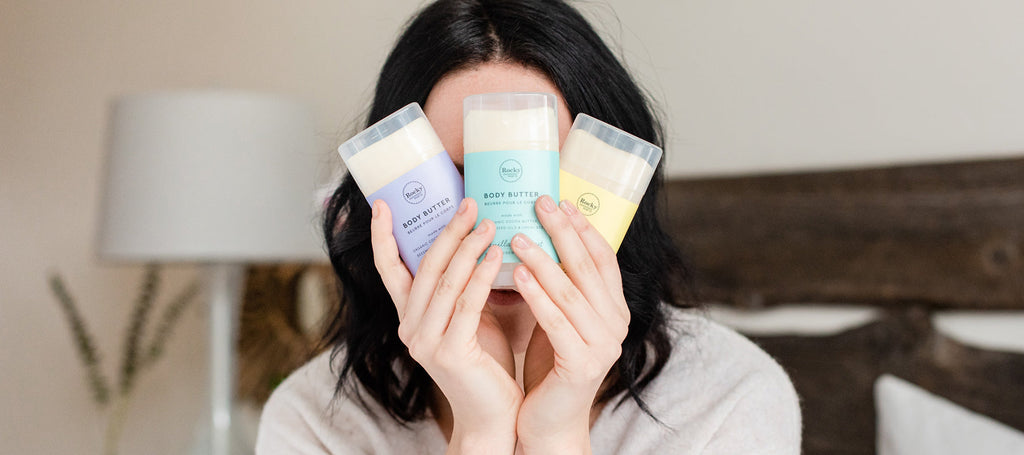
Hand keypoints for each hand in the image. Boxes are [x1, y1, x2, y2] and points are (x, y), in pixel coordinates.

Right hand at [370, 198, 520, 453]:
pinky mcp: (449, 353)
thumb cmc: (486, 362)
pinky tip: (497, 254)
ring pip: (444, 282)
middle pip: (423, 267)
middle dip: (446, 231)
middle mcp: (409, 328)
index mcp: (409, 317)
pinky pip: (466, 304)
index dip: (382, 236)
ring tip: (488, 221)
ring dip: (467, 247)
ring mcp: (426, 342)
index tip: (382, 203)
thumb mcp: (469, 317)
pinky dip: (481, 275)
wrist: (494, 415)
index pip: (389, 270)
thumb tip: (479, 238)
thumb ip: (463, 287)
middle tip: (468, 202)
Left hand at [511, 195, 629, 453]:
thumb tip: (535, 234)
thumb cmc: (548, 365)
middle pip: (588, 268)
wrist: (548, 421)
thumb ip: (558, 285)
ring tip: (517, 235)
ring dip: (543, 259)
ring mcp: (603, 346)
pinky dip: (537, 296)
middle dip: (563, 232)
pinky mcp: (582, 365)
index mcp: (614, 310)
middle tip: (540, 202)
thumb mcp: (557, 316)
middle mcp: (616, 324)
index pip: (603, 259)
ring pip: (570, 292)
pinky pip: (556, 322)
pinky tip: (518, 275)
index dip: (583, 228)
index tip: (560, 201)